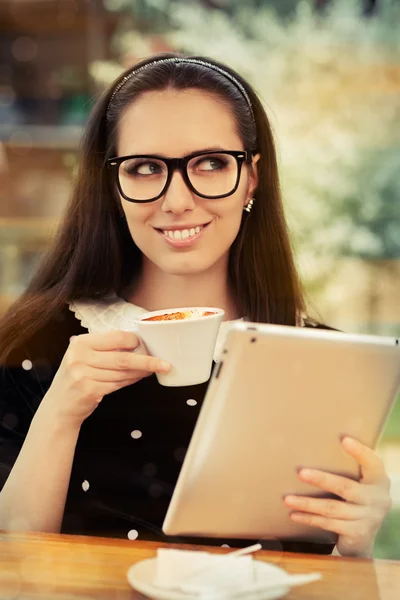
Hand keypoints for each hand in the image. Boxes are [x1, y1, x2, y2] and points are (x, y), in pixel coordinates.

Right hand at [39, 330, 169, 427]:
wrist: (59, 407)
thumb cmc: (77, 379)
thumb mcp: (84, 357)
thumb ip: (105, 349)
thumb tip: (138, 344)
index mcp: (81, 343)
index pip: (116, 337)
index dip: (135, 341)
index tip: (147, 346)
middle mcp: (80, 357)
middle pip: (123, 357)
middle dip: (147, 361)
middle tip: (164, 363)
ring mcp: (83, 374)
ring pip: (123, 372)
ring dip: (141, 373)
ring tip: (153, 370)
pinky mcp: (90, 390)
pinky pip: (118, 384)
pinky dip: (131, 381)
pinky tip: (138, 379)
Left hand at [283, 437, 391, 557]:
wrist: (364, 535)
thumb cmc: (355, 498)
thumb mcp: (360, 482)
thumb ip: (348, 467)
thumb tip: (312, 447)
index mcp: (378, 480)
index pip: (372, 463)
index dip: (360, 452)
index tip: (344, 439)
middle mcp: (377, 499)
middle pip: (346, 487)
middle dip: (321, 480)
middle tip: (300, 473)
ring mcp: (368, 518)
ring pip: (332, 508)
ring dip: (307, 503)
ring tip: (287, 499)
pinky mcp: (357, 534)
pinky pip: (328, 524)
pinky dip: (309, 518)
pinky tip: (294, 514)